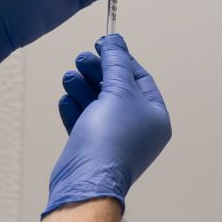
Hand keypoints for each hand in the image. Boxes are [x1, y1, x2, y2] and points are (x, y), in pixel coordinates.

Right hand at [44, 34, 170, 215]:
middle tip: (81, 59)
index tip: (102, 43)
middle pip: (116, 88)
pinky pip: (84, 119)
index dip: (120, 58)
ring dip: (82, 87)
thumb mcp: (118, 90)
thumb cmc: (111, 140)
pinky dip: (75, 107)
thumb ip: (116, 61)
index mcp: (155, 116)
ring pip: (97, 103)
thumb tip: (115, 40)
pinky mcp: (91, 146)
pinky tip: (67, 99)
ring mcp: (114, 138)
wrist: (87, 180)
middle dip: (97, 72)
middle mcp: (138, 128)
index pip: (139, 77)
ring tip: (69, 77)